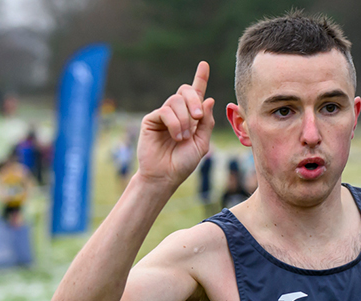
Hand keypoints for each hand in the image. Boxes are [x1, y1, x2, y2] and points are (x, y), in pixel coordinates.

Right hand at [135, 61, 215, 192]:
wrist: (166, 176)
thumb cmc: (183, 162)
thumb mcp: (202, 143)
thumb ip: (206, 122)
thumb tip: (209, 99)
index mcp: (191, 117)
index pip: (196, 93)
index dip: (200, 78)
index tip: (204, 64)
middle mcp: (177, 113)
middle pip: (186, 91)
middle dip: (194, 100)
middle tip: (197, 118)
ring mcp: (163, 115)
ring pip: (176, 101)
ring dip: (184, 119)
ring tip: (183, 137)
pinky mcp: (151, 119)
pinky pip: (165, 111)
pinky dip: (174, 123)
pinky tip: (176, 136)